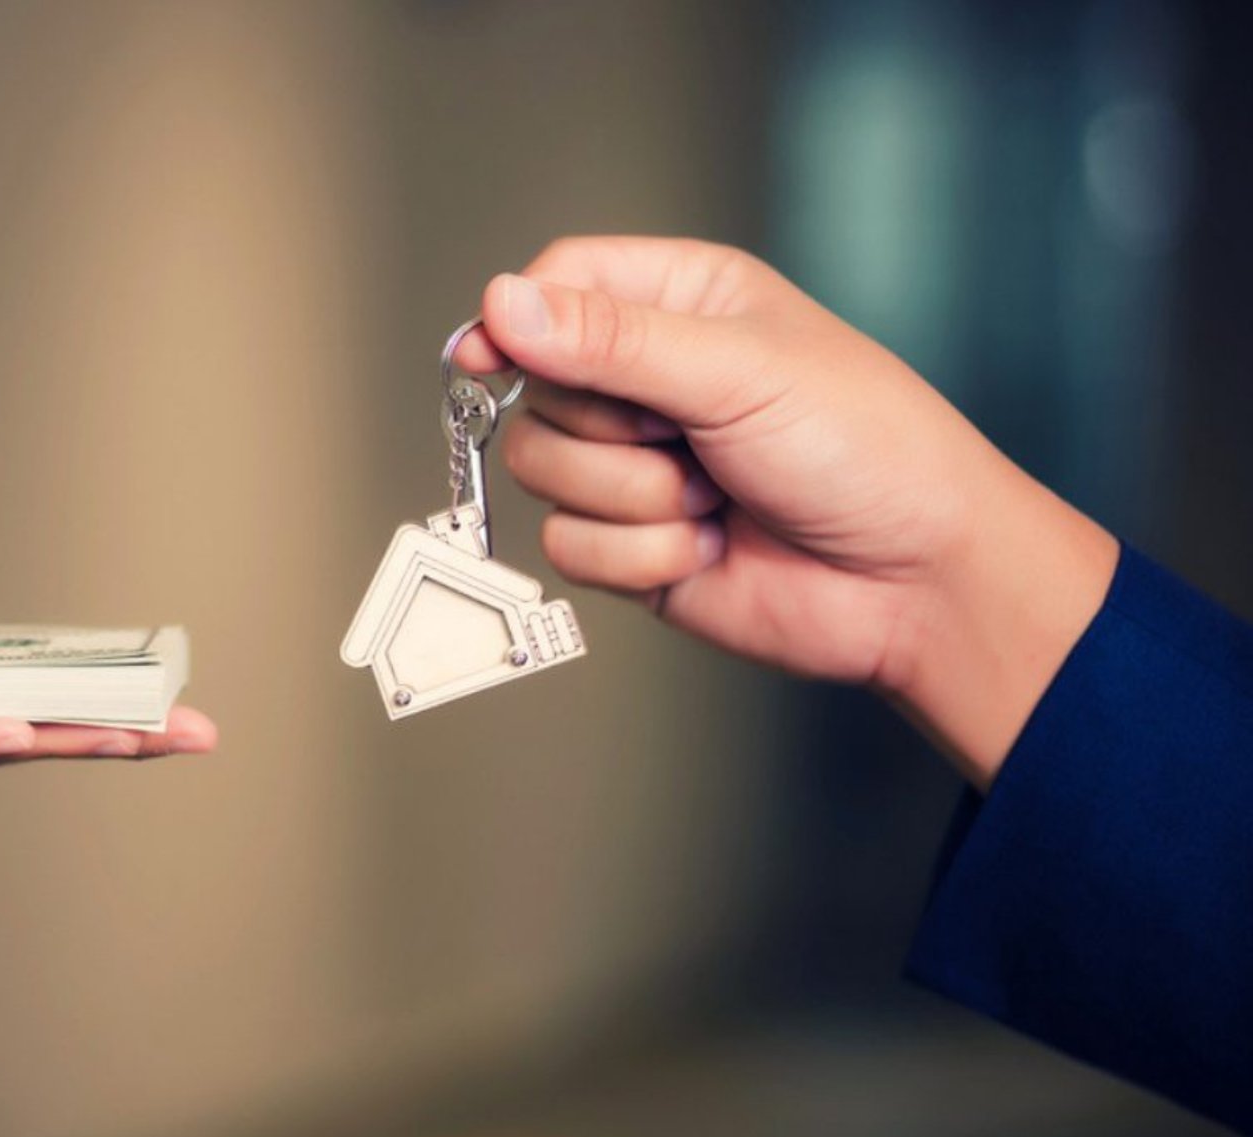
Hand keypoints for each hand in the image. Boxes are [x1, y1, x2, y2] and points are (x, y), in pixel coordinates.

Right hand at [459, 236, 1116, 783]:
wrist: (915, 582)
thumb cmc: (867, 449)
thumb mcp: (738, 371)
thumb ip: (611, 340)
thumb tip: (501, 302)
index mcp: (683, 303)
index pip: (558, 284)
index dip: (517, 319)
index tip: (490, 357)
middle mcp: (649, 379)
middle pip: (536, 388)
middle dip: (610, 427)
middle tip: (691, 436)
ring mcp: (635, 465)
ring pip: (541, 471)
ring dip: (631, 498)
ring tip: (712, 495)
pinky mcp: (629, 546)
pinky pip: (568, 546)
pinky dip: (638, 558)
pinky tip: (707, 547)